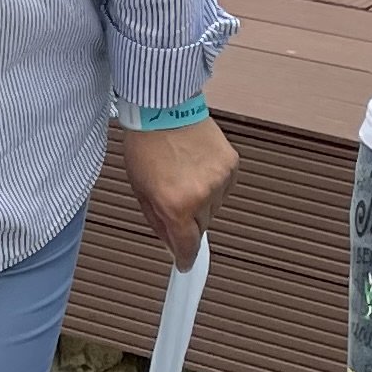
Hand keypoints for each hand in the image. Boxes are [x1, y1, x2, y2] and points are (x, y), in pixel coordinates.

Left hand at [120, 116, 236, 266]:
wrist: (163, 108)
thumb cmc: (146, 145)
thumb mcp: (140, 190)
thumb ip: (157, 222)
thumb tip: (171, 245)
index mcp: (175, 205)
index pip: (187, 246)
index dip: (185, 257)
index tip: (184, 262)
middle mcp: (201, 196)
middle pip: (201, 226)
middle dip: (188, 219)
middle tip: (175, 196)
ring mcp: (219, 180)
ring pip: (214, 207)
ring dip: (202, 200)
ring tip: (185, 173)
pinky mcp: (231, 164)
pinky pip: (225, 188)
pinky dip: (214, 183)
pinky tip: (197, 165)